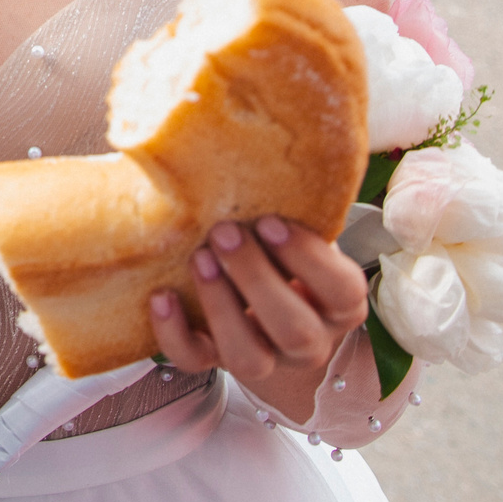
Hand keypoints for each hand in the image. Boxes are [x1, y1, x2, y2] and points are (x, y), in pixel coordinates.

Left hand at [149, 216, 369, 413]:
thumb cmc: (282, 253)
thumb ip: (290, 204)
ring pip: (249, 359)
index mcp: (338, 302)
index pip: (342, 291)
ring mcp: (265, 358)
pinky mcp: (217, 363)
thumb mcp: (298, 230)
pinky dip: (174, 335)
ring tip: (198, 259)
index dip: (309, 259)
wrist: (266, 314)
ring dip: (222, 307)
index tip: (270, 222)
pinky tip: (160, 297)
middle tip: (224, 233)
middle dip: (257, 280)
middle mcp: (308, 338)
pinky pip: (197, 364)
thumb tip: (251, 137)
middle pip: (296, 331)